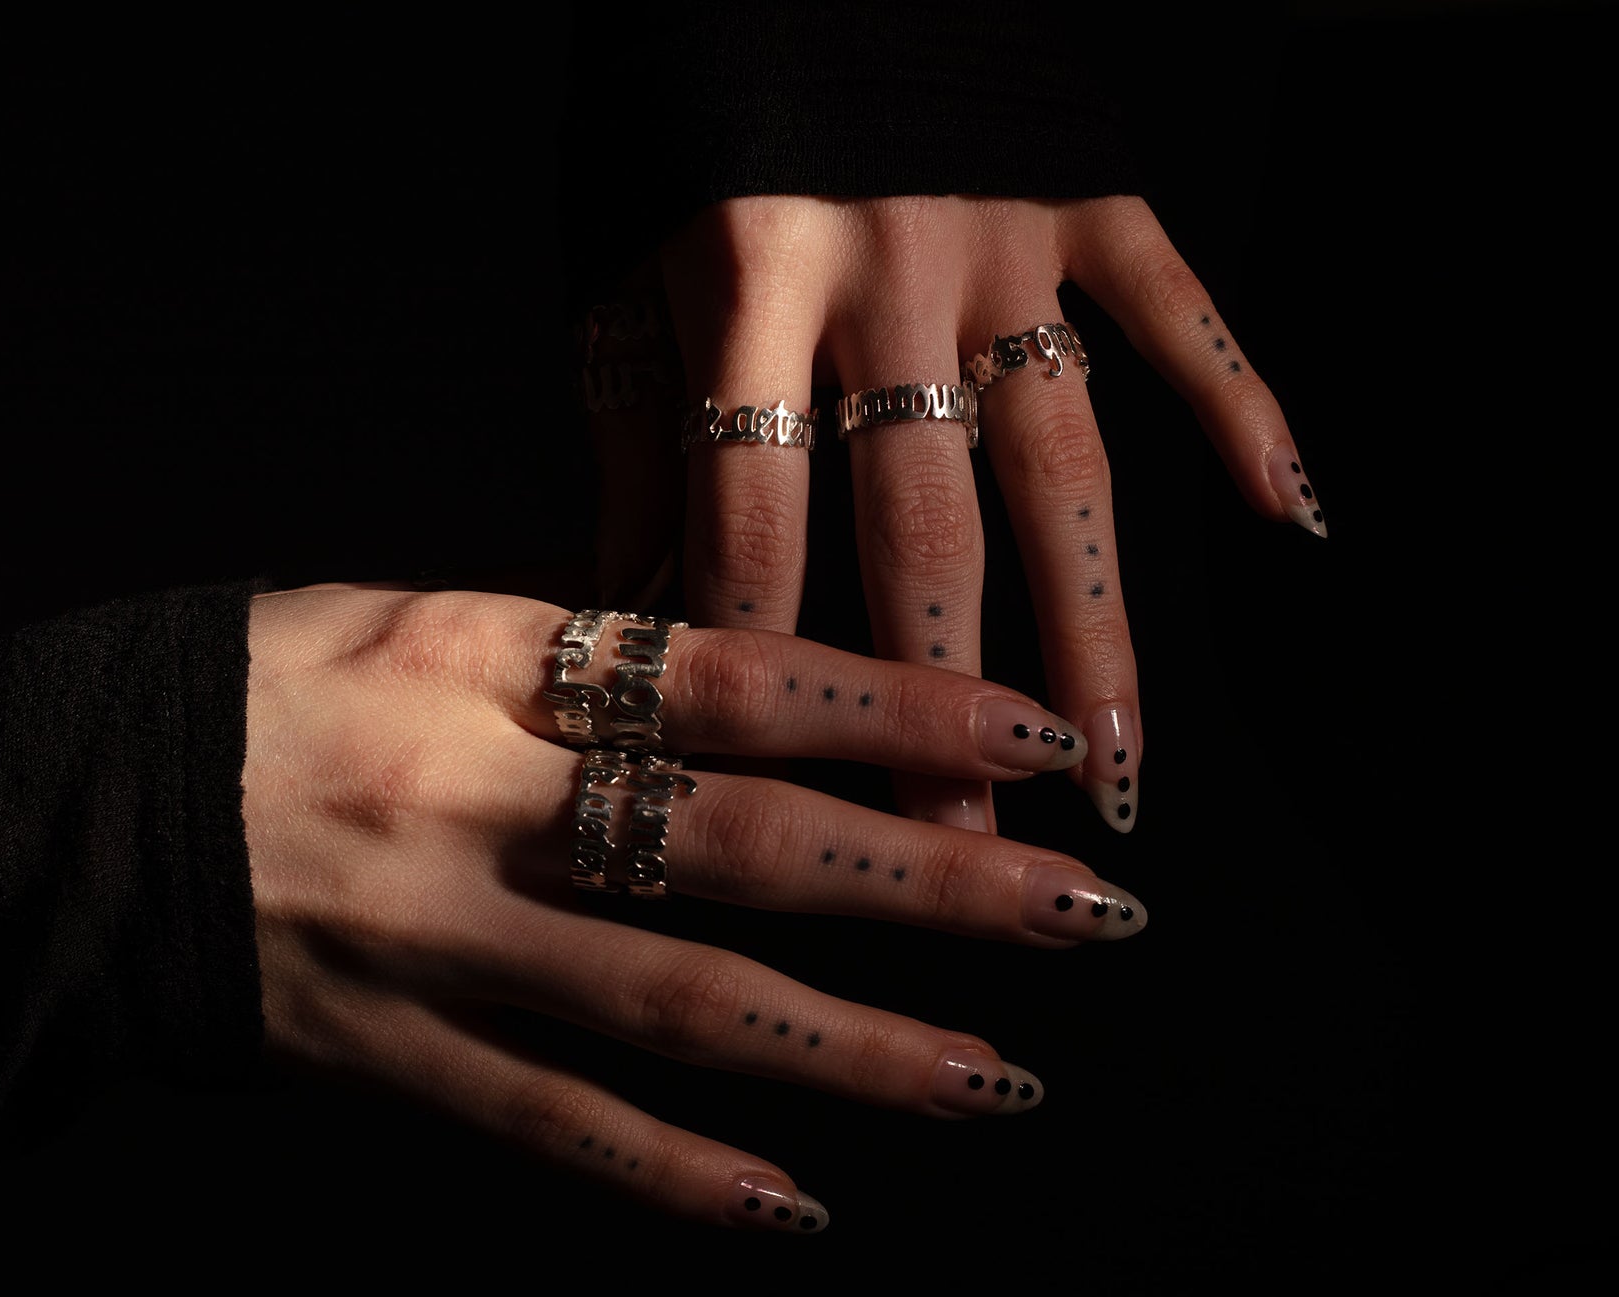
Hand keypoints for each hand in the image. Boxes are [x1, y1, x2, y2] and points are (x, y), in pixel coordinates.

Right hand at [242, 583, 1146, 1231]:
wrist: (51, 808)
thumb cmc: (254, 685)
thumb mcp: (407, 617)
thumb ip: (574, 659)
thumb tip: (749, 694)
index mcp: (480, 658)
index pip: (732, 678)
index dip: (899, 706)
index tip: (1039, 731)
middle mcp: (470, 800)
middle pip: (738, 847)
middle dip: (928, 883)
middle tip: (1089, 915)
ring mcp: (425, 941)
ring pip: (668, 1004)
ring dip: (848, 1048)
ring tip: (997, 1079)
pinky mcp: (376, 1053)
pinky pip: (541, 1121)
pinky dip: (671, 1171)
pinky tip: (793, 1205)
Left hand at [600, 194, 1320, 834]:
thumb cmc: (684, 129)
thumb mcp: (620, 273)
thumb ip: (635, 444)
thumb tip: (631, 621)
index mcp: (743, 278)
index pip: (752, 518)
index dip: (767, 669)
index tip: (786, 804)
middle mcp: (887, 268)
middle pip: (920, 527)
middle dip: (937, 701)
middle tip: (958, 843)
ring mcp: (1002, 235)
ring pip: (1063, 467)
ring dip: (1093, 627)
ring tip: (1114, 773)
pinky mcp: (1089, 194)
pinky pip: (1178, 312)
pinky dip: (1243, 403)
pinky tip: (1292, 513)